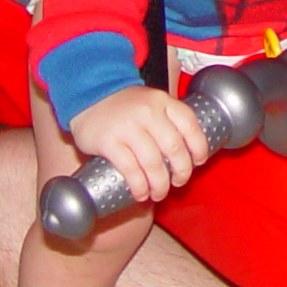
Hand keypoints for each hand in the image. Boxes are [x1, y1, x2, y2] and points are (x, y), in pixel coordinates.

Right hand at [67, 84, 210, 202]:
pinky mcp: (108, 142)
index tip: (198, 162)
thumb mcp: (150, 102)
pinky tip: (141, 194)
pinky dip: (139, 186)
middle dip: (181, 172)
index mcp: (162, 102)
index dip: (199, 147)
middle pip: (174, 148)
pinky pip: (130, 170)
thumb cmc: (124, 105)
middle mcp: (147, 112)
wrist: (87, 93)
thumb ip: (167, 120)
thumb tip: (188, 153)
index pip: (189, 125)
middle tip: (178, 182)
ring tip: (158, 193)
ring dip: (160, 185)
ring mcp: (127, 127)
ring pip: (153, 163)